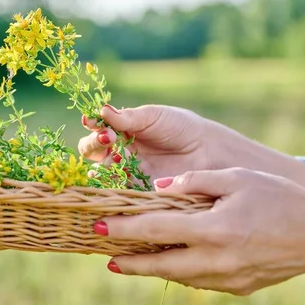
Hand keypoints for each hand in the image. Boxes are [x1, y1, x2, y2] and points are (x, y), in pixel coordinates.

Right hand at [78, 104, 304, 193]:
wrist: (212, 154)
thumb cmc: (185, 129)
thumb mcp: (156, 117)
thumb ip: (129, 118)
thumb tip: (102, 111)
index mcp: (124, 132)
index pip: (99, 130)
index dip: (94, 127)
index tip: (93, 123)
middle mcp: (122, 153)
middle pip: (95, 152)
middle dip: (95, 145)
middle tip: (107, 141)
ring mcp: (128, 174)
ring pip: (102, 173)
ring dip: (99, 167)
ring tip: (109, 162)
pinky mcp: (138, 194)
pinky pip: (117, 192)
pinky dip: (109, 188)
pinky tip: (108, 183)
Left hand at [95, 168, 304, 294]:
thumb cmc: (278, 199)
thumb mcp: (235, 178)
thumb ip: (194, 182)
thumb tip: (159, 187)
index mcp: (213, 229)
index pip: (156, 228)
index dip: (124, 229)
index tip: (100, 227)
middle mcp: (216, 259)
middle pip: (160, 264)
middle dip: (130, 262)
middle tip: (107, 258)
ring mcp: (227, 278)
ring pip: (178, 276)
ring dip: (153, 269)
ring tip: (133, 261)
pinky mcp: (238, 287)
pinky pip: (199, 281)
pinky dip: (180, 272)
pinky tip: (172, 261)